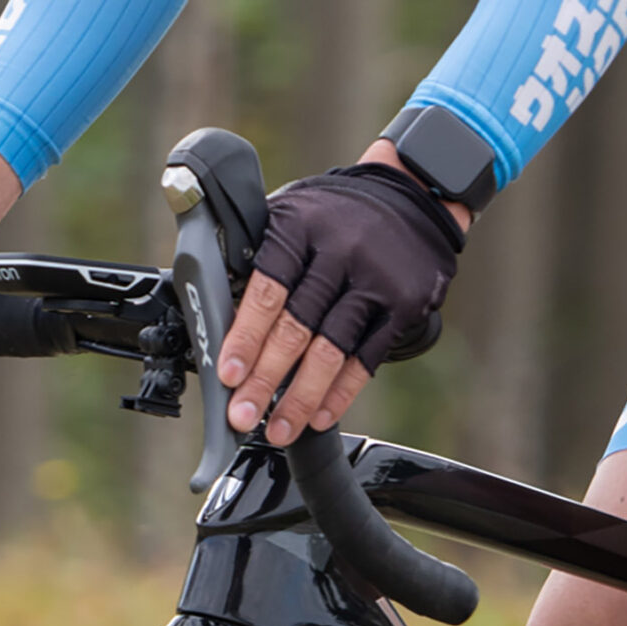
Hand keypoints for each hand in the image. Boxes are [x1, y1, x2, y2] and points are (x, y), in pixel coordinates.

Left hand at [216, 159, 464, 446]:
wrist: (410, 196)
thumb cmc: (332, 215)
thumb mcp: (289, 215)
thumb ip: (256, 258)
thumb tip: (216, 318)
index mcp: (299, 227)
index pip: (267, 290)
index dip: (245, 337)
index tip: (227, 375)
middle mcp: (340, 252)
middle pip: (297, 327)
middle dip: (266, 379)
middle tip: (243, 415)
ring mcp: (376, 280)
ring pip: (332, 350)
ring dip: (301, 397)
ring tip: (278, 430)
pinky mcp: (404, 305)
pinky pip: (367, 358)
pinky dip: (342, 391)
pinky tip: (319, 415)